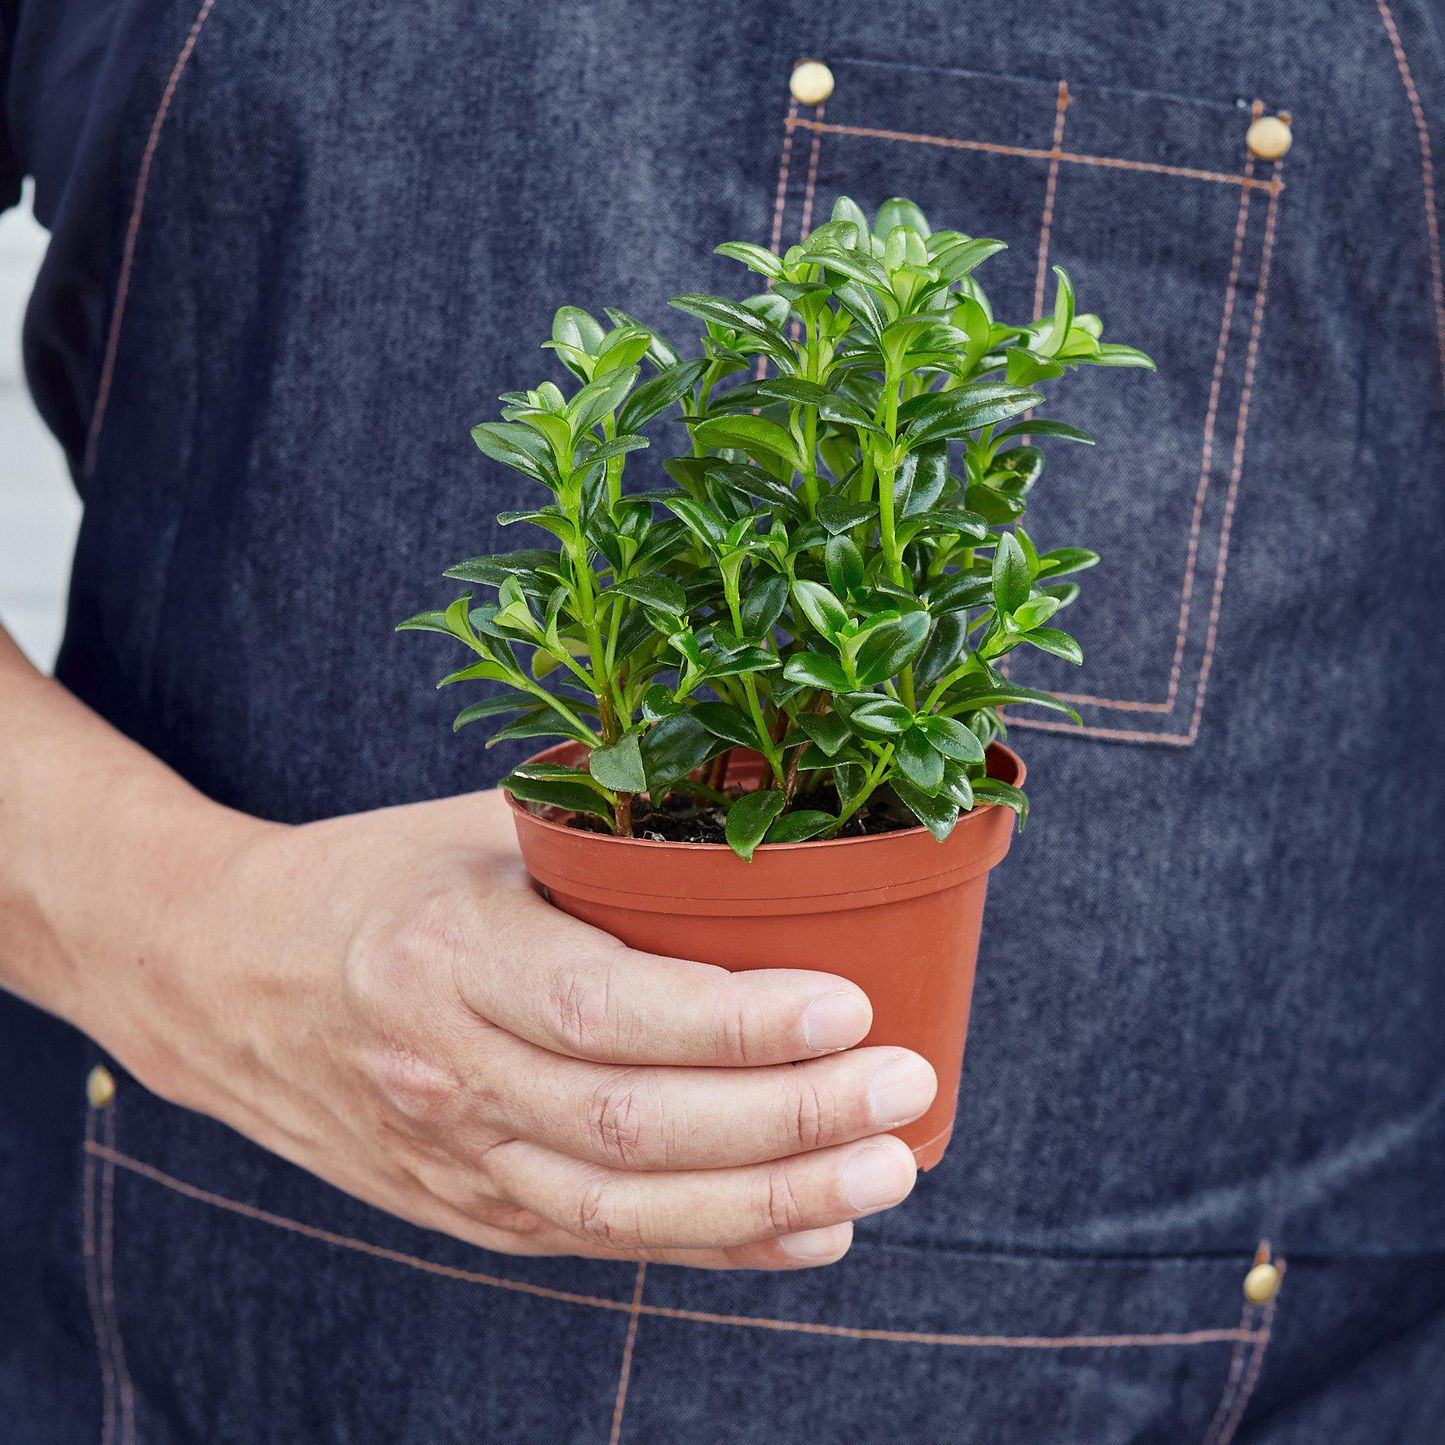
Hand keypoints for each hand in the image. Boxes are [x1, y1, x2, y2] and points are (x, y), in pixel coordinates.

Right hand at [99, 788, 937, 1270]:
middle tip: (901, 1091)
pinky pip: (602, 1240)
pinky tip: (811, 1228)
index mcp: (447, 953)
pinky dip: (714, 1244)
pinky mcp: (467, 1208)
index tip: (850, 1006)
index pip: (604, 1008)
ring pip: (624, 1207)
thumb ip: (600, 828)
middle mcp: (447, 1070)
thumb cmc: (370, 881)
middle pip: (631, 1126)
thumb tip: (757, 811)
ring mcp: (454, 1156)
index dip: (733, 1023)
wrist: (222, 978)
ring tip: (883, 1172)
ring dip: (768, 1201)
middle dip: (784, 1121)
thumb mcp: (472, 825)